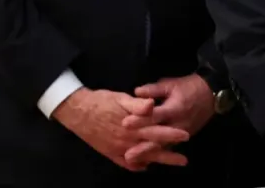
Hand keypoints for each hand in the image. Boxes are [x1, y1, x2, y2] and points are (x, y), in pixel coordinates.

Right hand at [52, 88, 188, 170]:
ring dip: (157, 161)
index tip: (186, 136)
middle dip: (169, 154)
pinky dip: (137, 166)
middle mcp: (127, 140)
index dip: (172, 134)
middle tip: (184, 160)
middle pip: (152, 149)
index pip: (157, 131)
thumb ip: (138, 104)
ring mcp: (118, 149)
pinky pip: (126, 164)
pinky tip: (146, 166)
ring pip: (141, 158)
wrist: (78, 112)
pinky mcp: (110, 153)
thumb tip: (153, 104)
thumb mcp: (121, 98)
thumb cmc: (102, 101)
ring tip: (170, 164)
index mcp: (133, 126)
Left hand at [122, 74, 213, 167]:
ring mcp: (182, 133)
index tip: (125, 123)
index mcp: (175, 108)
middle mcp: (178, 124)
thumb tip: (136, 91)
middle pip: (159, 137)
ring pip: (163, 146)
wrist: (211, 94)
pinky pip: (169, 148)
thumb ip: (154, 89)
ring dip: (148, 153)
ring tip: (133, 160)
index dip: (141, 119)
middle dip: (143, 146)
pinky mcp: (183, 138)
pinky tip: (144, 161)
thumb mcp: (171, 84)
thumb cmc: (188, 87)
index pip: (156, 115)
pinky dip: (157, 154)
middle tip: (127, 154)